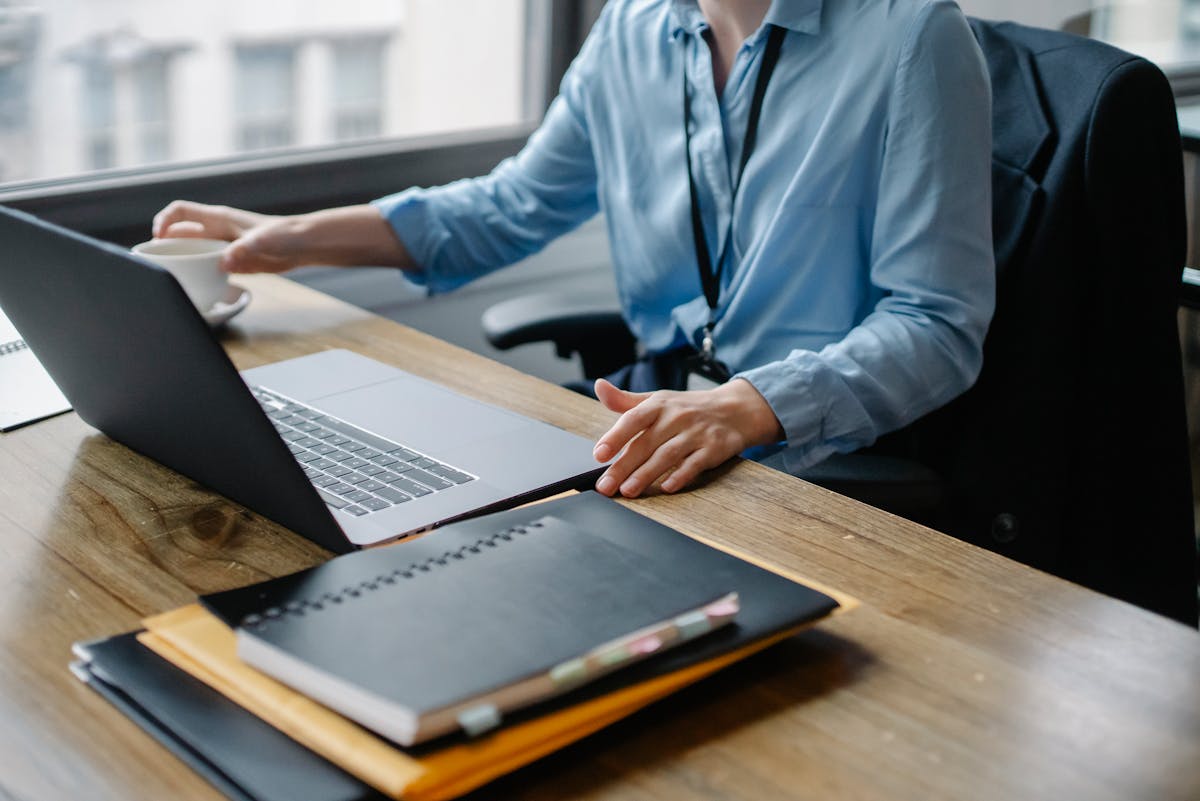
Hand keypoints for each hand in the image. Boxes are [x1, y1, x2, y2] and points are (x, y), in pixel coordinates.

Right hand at [151, 200, 302, 273]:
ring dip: (181, 262)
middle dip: (166, 246)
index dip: (164, 221)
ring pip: (192, 252)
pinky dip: (199, 275)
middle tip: (159, 264)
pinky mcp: (232, 262)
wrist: (304, 245)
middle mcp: (217, 231)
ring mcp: (223, 247)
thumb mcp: (265, 240)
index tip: (158, 238)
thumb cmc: (286, 234)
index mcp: (219, 219)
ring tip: (173, 277)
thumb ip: (244, 249)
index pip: (181, 211)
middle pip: (180, 234)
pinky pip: (208, 267)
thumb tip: (223, 262)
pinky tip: (197, 286)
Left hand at [591, 377, 782, 497]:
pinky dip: (682, 476)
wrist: (735, 409)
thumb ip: (626, 400)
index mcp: (659, 405)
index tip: (599, 454)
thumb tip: (600, 387)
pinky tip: (667, 488)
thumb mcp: (658, 400)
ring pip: (668, 455)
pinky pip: (696, 463)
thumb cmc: (687, 408)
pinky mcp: (714, 448)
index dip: (615, 437)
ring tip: (628, 490)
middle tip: (606, 486)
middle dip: (623, 466)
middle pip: (646, 444)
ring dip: (647, 474)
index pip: (633, 419)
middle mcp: (677, 417)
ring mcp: (696, 433)